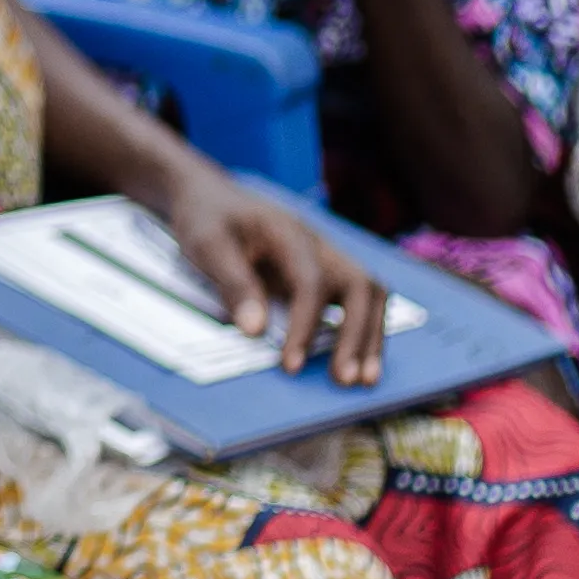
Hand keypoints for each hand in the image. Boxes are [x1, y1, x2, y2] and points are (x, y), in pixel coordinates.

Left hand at [157, 163, 391, 384]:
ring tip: (365, 379)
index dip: (305, 325)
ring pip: (369, 292)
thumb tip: (256, 331)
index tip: (290, 365)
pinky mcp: (326, 271)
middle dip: (356, 334)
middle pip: (359, 286)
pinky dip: (365, 328)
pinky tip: (359, 361)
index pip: (310, 281)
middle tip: (345, 380)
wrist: (211, 197)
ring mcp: (327, 257)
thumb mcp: (207, 245)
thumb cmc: (208, 220)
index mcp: (289, 232)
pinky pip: (359, 298)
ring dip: (371, 335)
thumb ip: (233, 284)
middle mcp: (319, 244)